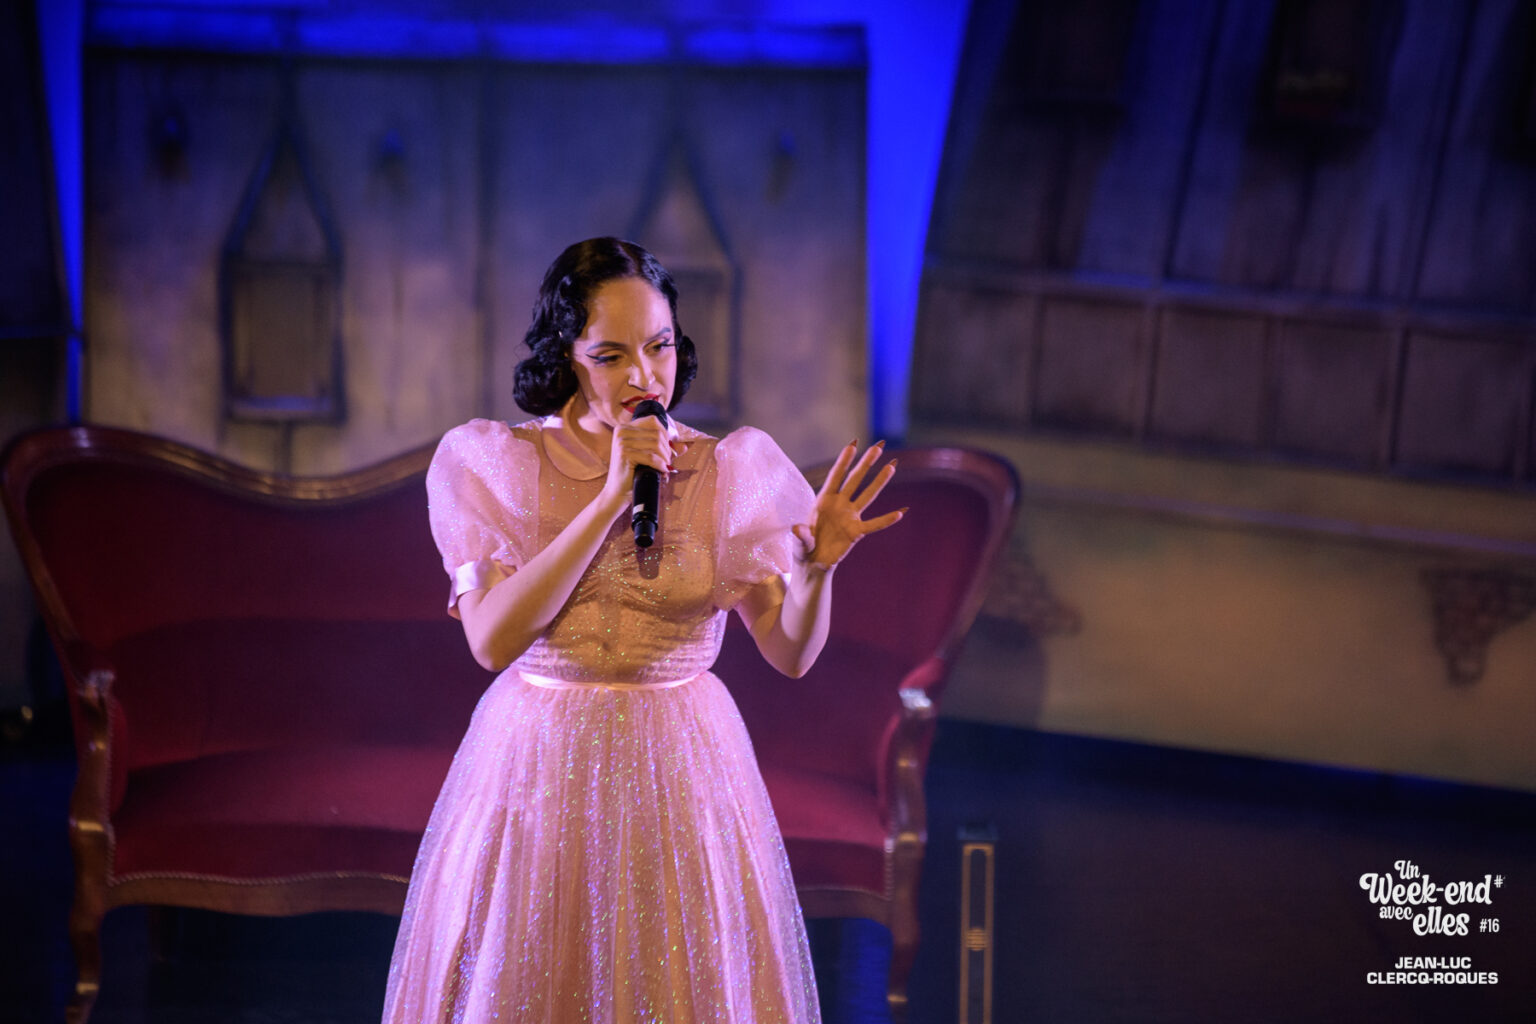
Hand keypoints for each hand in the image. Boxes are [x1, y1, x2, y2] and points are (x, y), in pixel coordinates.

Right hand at [600, 416, 686, 510]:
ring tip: (665, 468)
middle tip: (668, 462)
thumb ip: (665, 449)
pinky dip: (660, 465)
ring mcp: (621, 441)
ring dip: (665, 458)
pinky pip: (651, 457)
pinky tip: (662, 471)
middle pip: (657, 433)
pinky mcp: (624, 454)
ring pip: (656, 444)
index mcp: (625, 427)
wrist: (617, 492)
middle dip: (667, 449)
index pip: (653, 421)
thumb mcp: (649, 456)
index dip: (665, 434)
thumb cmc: (634, 473)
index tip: (668, 449)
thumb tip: (684, 447)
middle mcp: (621, 431)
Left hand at [792, 440, 904, 571]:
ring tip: (891, 467)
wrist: (813, 563)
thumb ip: (801, 535)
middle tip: (879, 447)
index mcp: (823, 500)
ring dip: (879, 482)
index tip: (853, 445)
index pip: (835, 476)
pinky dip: (886, 520)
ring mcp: (849, 516)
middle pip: (855, 480)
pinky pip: (874, 525)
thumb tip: (797, 529)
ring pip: (867, 496)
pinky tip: (901, 512)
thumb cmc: (803, 547)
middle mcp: (839, 504)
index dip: (844, 461)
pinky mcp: (856, 532)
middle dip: (866, 463)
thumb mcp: (800, 541)